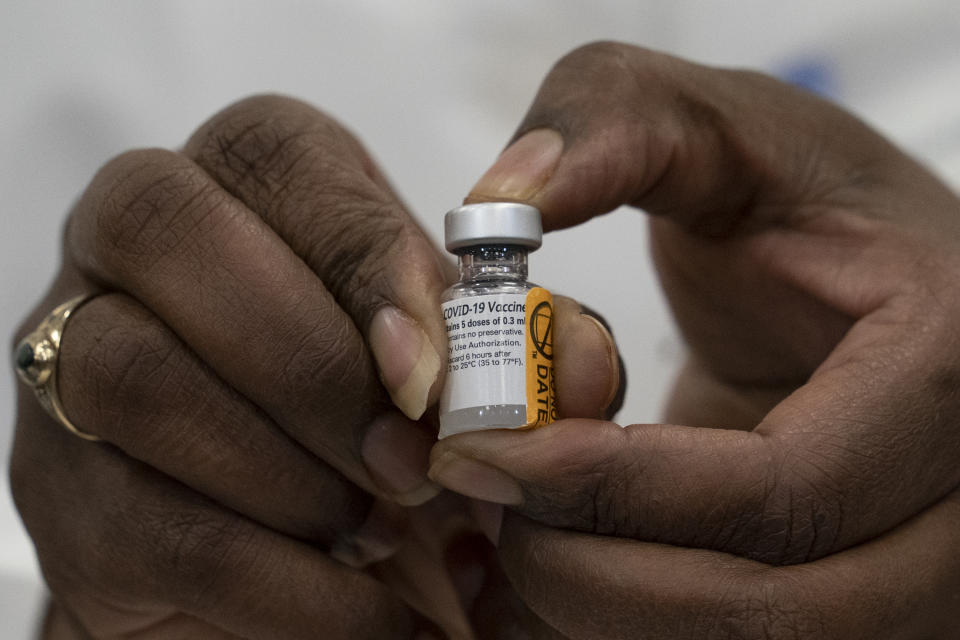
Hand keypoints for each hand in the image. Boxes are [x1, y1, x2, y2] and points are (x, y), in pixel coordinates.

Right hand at [9, 95, 618, 638]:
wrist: (302, 551)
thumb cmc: (389, 432)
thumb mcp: (473, 377)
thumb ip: (535, 356)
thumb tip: (586, 368)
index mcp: (249, 188)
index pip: (281, 154)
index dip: (360, 249)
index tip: (434, 369)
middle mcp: (142, 252)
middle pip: (171, 229)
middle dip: (310, 361)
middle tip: (410, 464)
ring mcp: (78, 362)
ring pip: (136, 373)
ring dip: (286, 470)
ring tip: (377, 529)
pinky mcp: (63, 490)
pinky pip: (146, 522)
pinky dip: (276, 581)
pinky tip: (357, 599)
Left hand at [431, 42, 959, 637]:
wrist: (855, 279)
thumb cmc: (801, 202)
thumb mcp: (719, 129)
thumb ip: (612, 127)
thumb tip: (494, 205)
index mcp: (948, 369)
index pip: (783, 489)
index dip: (614, 488)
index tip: (481, 452)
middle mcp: (957, 499)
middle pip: (776, 612)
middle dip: (592, 578)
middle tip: (480, 504)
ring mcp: (917, 567)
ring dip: (596, 617)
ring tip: (501, 535)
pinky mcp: (853, 593)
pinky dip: (617, 633)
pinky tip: (539, 576)